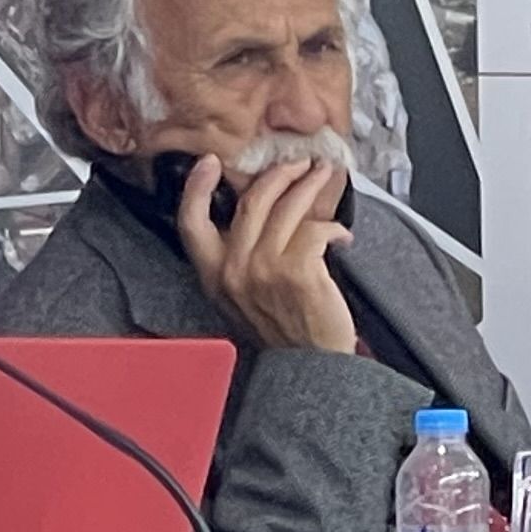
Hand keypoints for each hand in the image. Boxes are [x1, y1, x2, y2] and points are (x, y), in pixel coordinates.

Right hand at [174, 155, 355, 356]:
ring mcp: (264, 269)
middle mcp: (233, 271)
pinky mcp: (297, 270)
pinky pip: (315, 229)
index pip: (191, 223)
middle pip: (251, 201)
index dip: (195, 187)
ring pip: (287, 207)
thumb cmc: (284, 333)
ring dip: (310, 186)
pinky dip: (332, 227)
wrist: (310, 368)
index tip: (209, 163)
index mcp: (214, 276)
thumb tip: (261, 210)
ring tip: (323, 178)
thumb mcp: (242, 298)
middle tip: (298, 165)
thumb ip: (239, 260)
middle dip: (280, 174)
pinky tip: (340, 235)